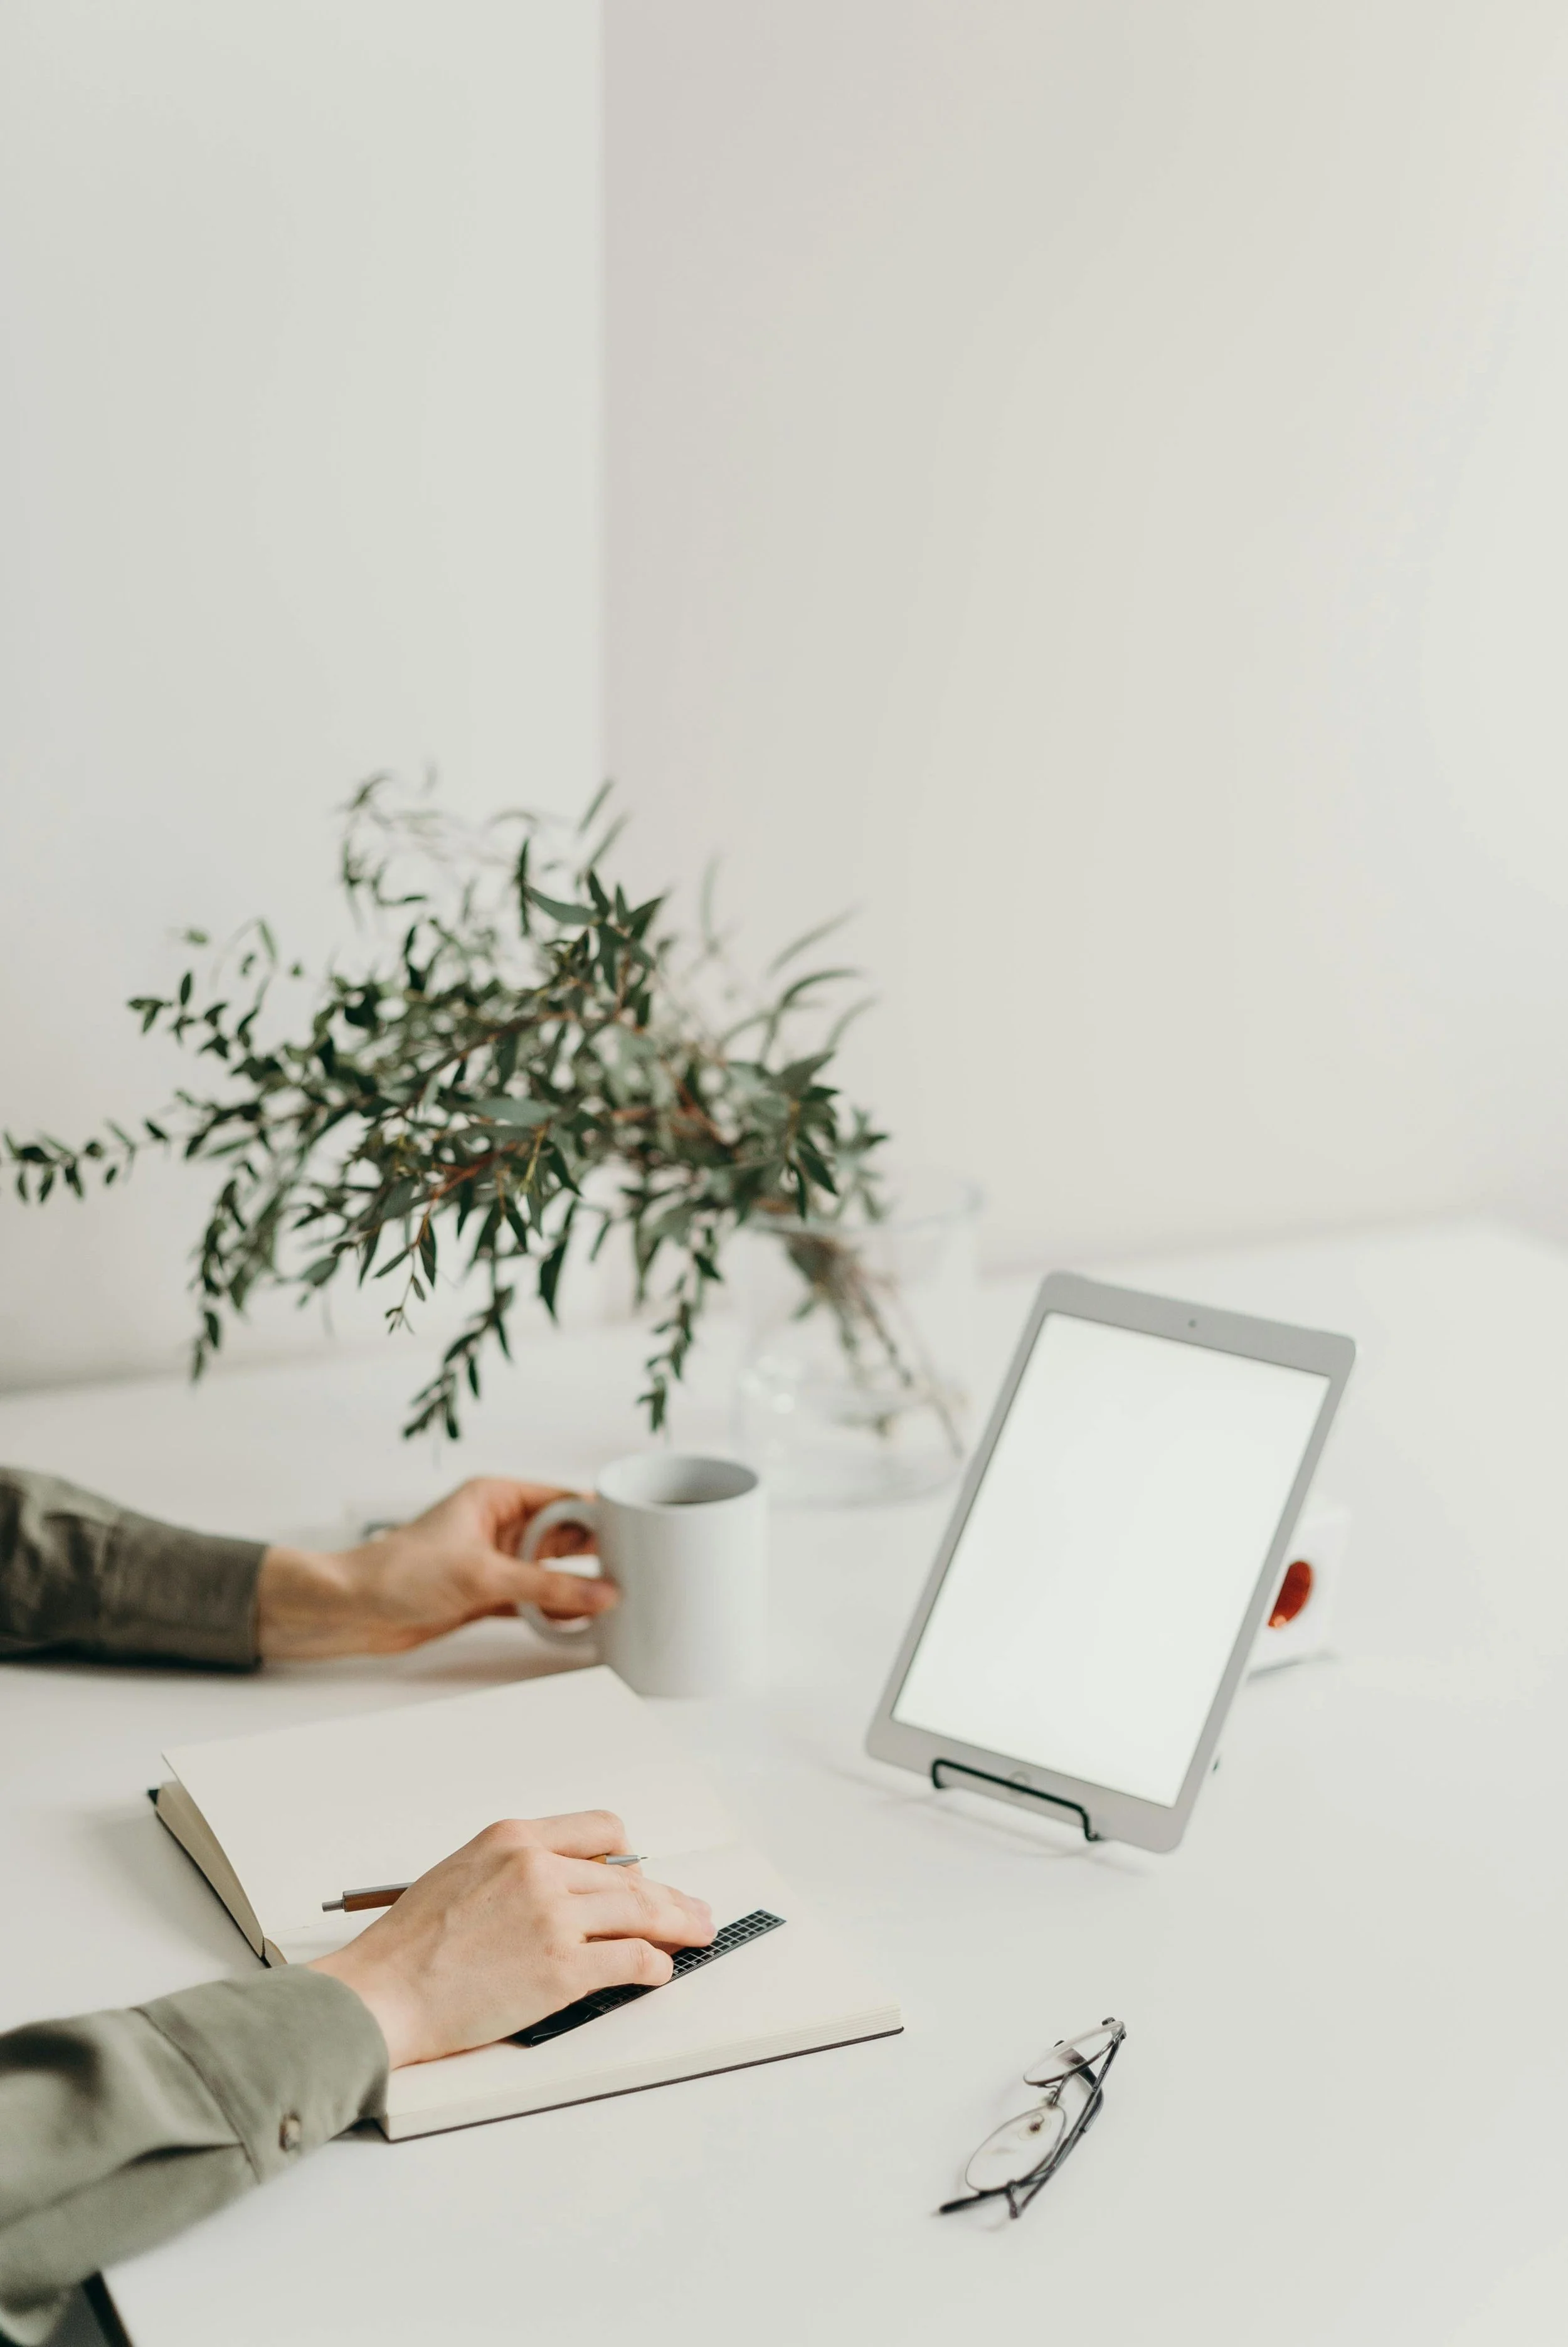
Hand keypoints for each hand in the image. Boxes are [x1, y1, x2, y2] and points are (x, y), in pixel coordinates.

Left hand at [256, 1477, 614, 1659]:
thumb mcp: (483, 1575)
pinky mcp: (487, 1593)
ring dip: (579, 1586)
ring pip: (552, 1570)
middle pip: (564, 1536)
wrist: (351, 1611)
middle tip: (641, 1570)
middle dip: (598, 1553)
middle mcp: (499, 1524)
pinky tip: (584, 1623)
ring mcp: (494, 1560)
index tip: (639, 1531)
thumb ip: (546, 1587)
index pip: (564, 1500)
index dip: (601, 1516)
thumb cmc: (398, 1573)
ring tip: (621, 1599)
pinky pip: (535, 1600)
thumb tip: (602, 1594)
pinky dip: (556, 1612)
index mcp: (496, 1497)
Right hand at [309, 1811, 713, 2067]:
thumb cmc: (409, 1945)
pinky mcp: (563, 1968)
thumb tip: (562, 1887)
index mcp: (514, 1838)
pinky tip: (659, 1970)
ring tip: (697, 1933)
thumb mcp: (462, 1872)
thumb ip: (515, 1871)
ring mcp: (555, 1917)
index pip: (599, 1830)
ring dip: (677, 1925)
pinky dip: (653, 1965)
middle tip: (695, 1910)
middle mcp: (540, 1868)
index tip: (642, 1873)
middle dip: (669, 1896)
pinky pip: (631, 1959)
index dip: (628, 1857)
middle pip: (629, 1876)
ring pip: (640, 1911)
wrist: (383, 1993)